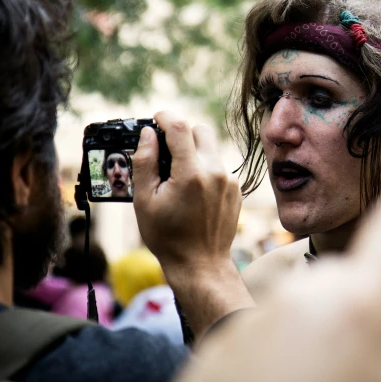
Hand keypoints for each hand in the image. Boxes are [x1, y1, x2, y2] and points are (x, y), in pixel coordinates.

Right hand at [133, 111, 240, 268]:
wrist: (201, 264)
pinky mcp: (236, 189)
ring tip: (177, 175)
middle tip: (165, 148)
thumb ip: (144, 163)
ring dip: (193, 152)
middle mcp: (215, 172)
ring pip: (210, 149)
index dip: (164, 117)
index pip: (179, 128)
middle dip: (181, 133)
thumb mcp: (144, 201)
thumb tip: (148, 134)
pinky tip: (192, 190)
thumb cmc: (168, 236)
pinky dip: (204, 169)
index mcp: (190, 174)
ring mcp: (229, 180)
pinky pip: (219, 167)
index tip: (155, 119)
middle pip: (200, 130)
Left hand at [173, 177, 380, 381]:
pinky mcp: (238, 327)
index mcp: (361, 298)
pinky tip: (292, 376)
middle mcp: (315, 286)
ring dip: (332, 324)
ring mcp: (272, 303)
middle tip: (377, 346)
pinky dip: (294, 341)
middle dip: (374, 302)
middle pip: (361, 274)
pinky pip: (280, 321)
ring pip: (320, 299)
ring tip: (328, 372)